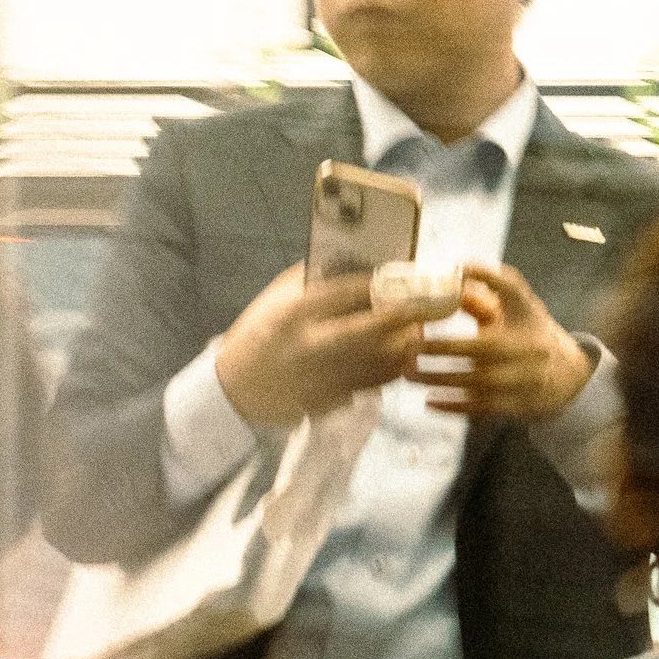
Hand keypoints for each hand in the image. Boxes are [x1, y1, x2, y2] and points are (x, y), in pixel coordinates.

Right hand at [213, 264, 418, 428]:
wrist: (235, 390)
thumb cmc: (258, 334)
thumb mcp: (276, 297)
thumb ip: (315, 277)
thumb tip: (358, 259)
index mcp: (296, 310)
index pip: (351, 290)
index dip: (384, 283)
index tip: (405, 277)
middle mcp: (313, 342)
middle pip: (375, 327)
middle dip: (406, 314)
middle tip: (423, 306)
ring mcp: (324, 374)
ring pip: (383, 358)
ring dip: (407, 343)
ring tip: (416, 331)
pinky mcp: (332, 399)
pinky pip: (376, 382)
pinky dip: (393, 368)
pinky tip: (399, 357)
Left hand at [408, 261, 595, 419]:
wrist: (569, 377)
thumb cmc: (530, 336)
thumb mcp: (516, 314)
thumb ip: (484, 301)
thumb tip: (451, 283)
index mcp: (528, 315)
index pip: (513, 290)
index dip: (489, 277)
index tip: (459, 270)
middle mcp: (530, 345)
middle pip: (487, 346)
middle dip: (446, 346)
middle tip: (412, 345)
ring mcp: (527, 377)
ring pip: (480, 380)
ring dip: (441, 377)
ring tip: (409, 374)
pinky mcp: (520, 404)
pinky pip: (484, 406)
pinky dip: (455, 406)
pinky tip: (430, 401)